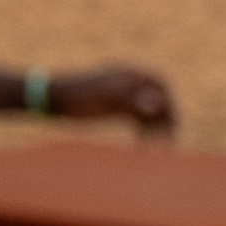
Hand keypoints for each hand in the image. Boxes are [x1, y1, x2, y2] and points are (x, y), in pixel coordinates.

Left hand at [55, 64, 178, 137]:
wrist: (51, 99)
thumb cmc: (79, 96)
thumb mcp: (107, 99)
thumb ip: (134, 99)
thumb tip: (160, 104)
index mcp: (130, 74)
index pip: (161, 87)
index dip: (170, 106)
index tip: (174, 126)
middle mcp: (128, 82)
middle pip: (156, 101)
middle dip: (164, 122)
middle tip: (168, 145)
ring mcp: (121, 95)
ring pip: (146, 113)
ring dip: (154, 130)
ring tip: (155, 151)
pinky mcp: (112, 107)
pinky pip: (134, 119)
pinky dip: (141, 132)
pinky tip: (142, 147)